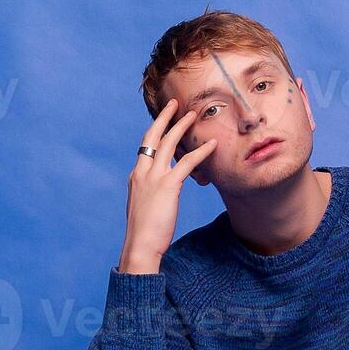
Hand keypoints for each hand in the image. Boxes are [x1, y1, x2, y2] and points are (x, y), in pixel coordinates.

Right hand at [119, 98, 218, 273]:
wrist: (140, 246)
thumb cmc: (144, 233)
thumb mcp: (145, 208)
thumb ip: (152, 194)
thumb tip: (161, 193)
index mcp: (136, 176)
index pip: (145, 147)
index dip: (155, 131)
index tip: (163, 120)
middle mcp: (142, 172)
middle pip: (152, 136)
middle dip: (163, 118)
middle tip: (174, 104)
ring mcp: (153, 178)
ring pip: (168, 143)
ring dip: (182, 126)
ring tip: (194, 114)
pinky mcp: (167, 186)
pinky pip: (187, 163)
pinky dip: (201, 152)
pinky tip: (212, 145)